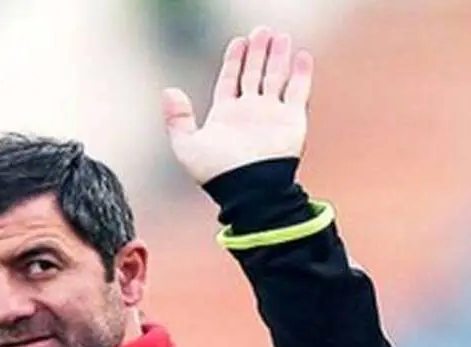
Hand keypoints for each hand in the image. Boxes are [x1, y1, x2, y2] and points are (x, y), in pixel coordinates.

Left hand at [163, 27, 313, 184]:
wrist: (248, 190)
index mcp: (226, 116)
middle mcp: (250, 112)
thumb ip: (177, 119)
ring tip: (281, 36)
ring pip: (276, 78)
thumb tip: (168, 91)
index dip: (234, 60)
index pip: (230, 80)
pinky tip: (301, 55)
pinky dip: (301, 74)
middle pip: (254, 74)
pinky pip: (298, 92)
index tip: (238, 41)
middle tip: (261, 31)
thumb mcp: (187, 146)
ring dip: (278, 57)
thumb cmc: (217, 173)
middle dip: (257, 53)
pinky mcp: (292, 121)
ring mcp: (271, 115)